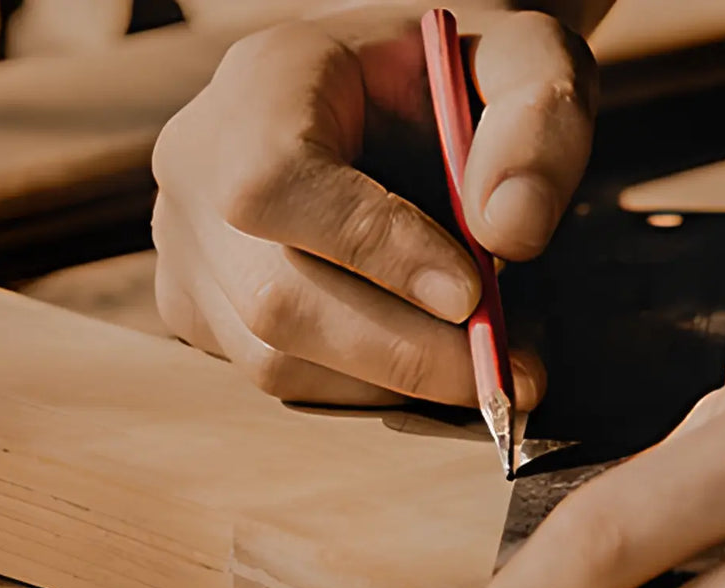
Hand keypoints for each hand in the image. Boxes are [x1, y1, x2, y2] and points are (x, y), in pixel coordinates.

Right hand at [151, 6, 595, 404]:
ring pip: (279, 361)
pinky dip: (368, 387)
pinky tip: (423, 353)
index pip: (276, 182)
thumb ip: (538, 123)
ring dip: (395, 380)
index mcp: (262, 82)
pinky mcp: (200, 313)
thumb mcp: (523, 64)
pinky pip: (282, 380)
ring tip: (479, 357)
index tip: (472, 295)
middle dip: (408, 354)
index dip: (372, 250)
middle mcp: (198, 168)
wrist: (396, 110)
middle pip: (276, 301)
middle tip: (509, 376)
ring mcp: (187, 251)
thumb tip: (512, 233)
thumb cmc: (460, 88)